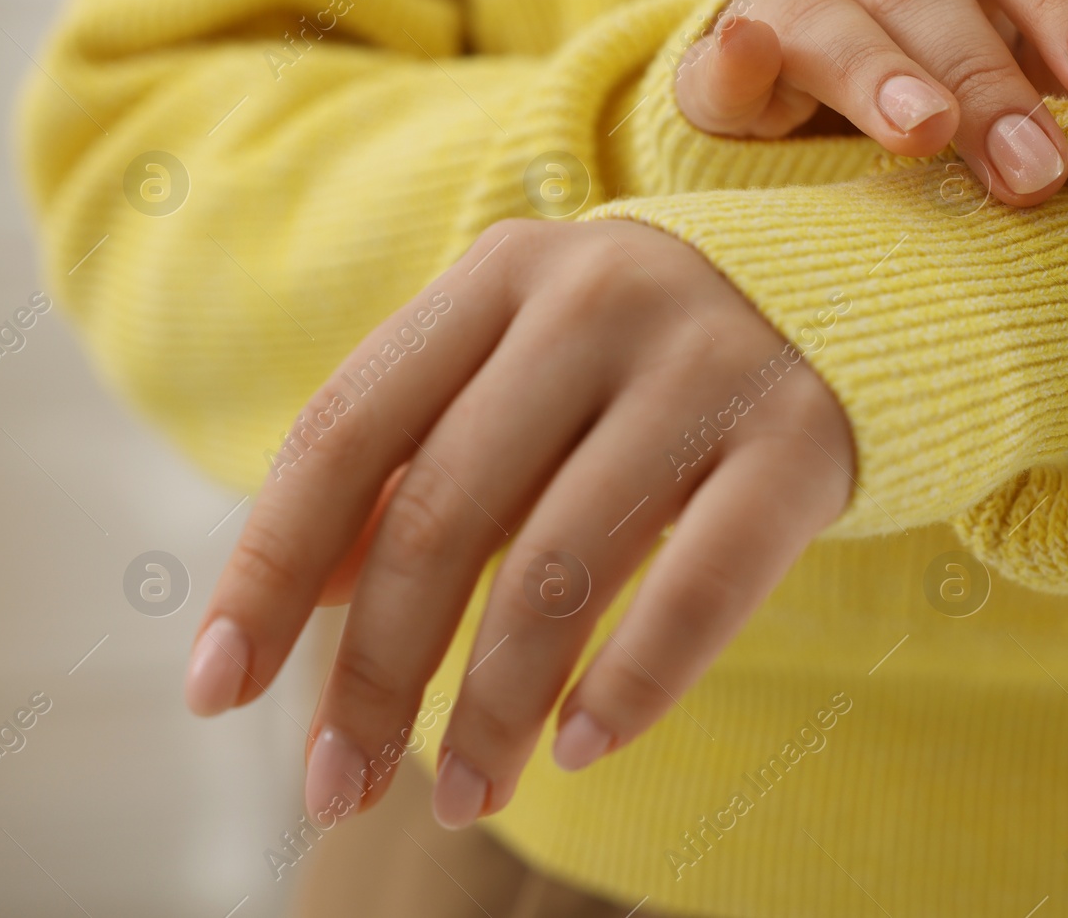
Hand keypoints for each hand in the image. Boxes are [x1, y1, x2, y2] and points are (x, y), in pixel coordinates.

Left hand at [182, 218, 855, 829]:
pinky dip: (635, 680)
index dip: (268, 568)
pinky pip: (705, 582)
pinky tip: (581, 745)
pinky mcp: (801, 438)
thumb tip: (301, 598)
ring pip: (563, 562)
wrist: (848, 304)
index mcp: (499, 274)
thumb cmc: (645, 362)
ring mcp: (705, 363)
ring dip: (495, 704)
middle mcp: (595, 299)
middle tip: (340, 786)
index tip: (218, 694)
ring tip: (467, 793)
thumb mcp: (522, 374)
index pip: (347, 429)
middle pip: (442, 512)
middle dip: (376, 672)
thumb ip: (418, 460)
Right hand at [675, 0, 1067, 205]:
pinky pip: (726, 52)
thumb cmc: (923, 75)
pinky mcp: (717, 58)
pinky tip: (750, 53)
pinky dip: (739, 53)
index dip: (1067, 3)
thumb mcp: (1014, 61)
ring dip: (881, 72)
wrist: (781, 102)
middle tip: (1034, 169)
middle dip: (989, 80)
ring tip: (923, 134)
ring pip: (836, 17)